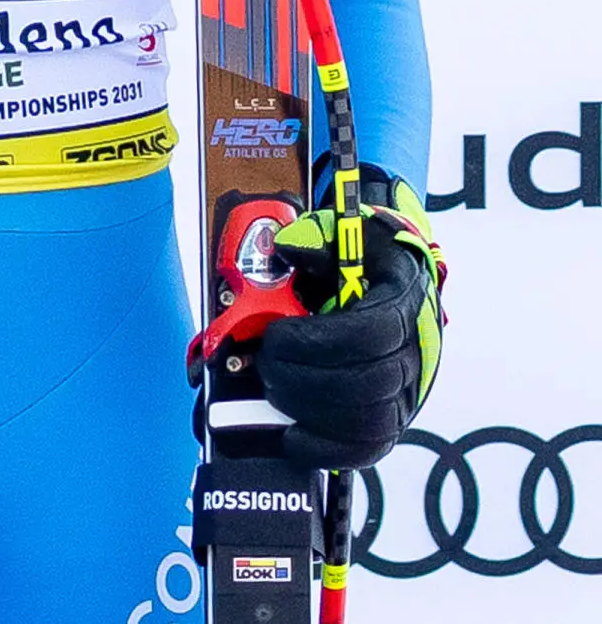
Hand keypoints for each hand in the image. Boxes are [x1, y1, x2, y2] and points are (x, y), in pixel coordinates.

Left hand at [259, 172, 447, 470]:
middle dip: (303, 379)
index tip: (276, 337)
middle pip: (368, 383)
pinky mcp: (395, 419)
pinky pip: (370, 448)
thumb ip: (313, 238)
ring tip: (273, 392)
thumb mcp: (342, 230)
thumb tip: (286, 250)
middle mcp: (416, 353)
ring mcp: (410, 391)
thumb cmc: (361, 255)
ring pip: (371, 421)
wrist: (394, 277)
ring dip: (311, 412)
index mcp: (403, 303)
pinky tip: (290, 437)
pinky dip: (327, 449)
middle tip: (264, 366)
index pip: (370, 335)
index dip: (316, 342)